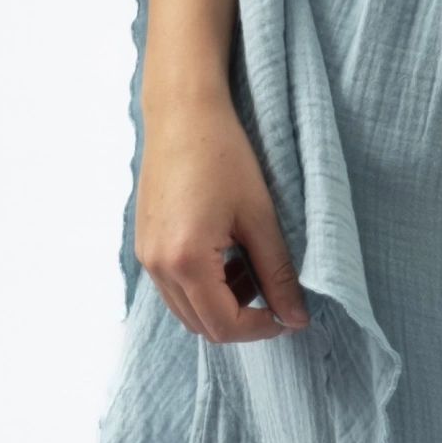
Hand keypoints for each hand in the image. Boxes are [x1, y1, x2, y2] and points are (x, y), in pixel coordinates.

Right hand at [135, 89, 307, 344]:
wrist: (182, 114)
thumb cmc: (223, 155)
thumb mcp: (260, 217)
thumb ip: (278, 273)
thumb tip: (297, 318)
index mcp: (186, 261)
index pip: (224, 325)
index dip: (261, 328)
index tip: (289, 313)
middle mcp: (157, 266)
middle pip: (201, 326)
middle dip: (242, 319)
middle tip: (275, 293)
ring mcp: (146, 256)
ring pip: (186, 309)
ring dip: (222, 303)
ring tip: (251, 266)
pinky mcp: (144, 244)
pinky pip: (174, 286)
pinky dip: (203, 286)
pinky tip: (227, 254)